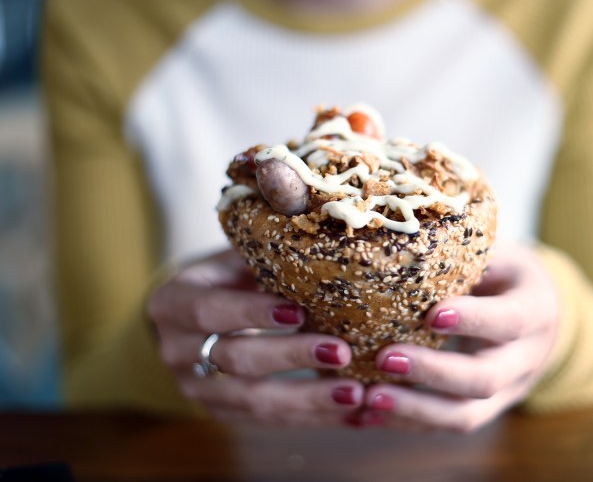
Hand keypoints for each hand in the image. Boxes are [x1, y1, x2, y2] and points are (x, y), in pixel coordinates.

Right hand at [148, 250, 363, 424]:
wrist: (189, 318)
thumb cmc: (223, 278)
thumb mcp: (231, 259)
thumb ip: (263, 253)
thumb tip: (315, 237)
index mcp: (172, 303)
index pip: (209, 311)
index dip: (253, 313)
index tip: (300, 312)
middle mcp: (176, 351)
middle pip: (235, 359)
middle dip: (292, 358)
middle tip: (341, 353)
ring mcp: (196, 388)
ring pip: (253, 400)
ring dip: (308, 400)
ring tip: (354, 393)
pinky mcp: (220, 412)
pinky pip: (268, 421)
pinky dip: (312, 417)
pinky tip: (351, 414)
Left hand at [355, 244, 559, 432]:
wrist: (538, 314)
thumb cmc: (504, 273)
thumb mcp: (497, 254)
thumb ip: (464, 252)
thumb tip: (401, 235)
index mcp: (534, 310)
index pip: (508, 321)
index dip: (472, 321)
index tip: (430, 314)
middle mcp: (526, 357)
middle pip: (485, 379)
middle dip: (433, 373)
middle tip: (385, 359)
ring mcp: (507, 390)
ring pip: (466, 415)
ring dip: (415, 409)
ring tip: (370, 398)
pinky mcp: (484, 409)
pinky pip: (446, 425)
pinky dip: (407, 421)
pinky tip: (368, 414)